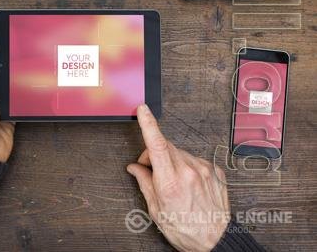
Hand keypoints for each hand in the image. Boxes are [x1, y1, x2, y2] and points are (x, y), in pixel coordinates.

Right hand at [127, 105, 229, 251]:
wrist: (215, 240)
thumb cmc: (185, 229)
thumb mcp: (156, 210)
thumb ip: (144, 183)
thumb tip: (135, 168)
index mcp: (170, 182)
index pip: (156, 144)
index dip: (148, 124)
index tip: (143, 111)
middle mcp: (189, 172)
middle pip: (166, 146)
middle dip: (154, 152)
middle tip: (151, 170)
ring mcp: (204, 170)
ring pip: (180, 152)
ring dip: (171, 160)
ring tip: (173, 182)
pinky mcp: (215, 171)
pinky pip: (195, 160)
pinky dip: (187, 166)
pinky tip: (188, 183)